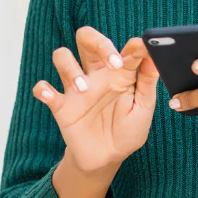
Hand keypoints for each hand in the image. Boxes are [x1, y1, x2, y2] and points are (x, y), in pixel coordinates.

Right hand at [33, 26, 158, 173]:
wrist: (107, 159)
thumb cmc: (128, 130)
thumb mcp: (143, 108)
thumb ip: (148, 82)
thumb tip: (154, 56)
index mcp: (119, 73)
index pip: (123, 48)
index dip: (133, 46)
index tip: (141, 50)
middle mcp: (96, 74)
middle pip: (86, 38)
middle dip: (96, 40)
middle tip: (111, 62)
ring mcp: (76, 88)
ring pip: (62, 55)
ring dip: (70, 67)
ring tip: (84, 89)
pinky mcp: (61, 106)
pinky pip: (43, 89)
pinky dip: (42, 89)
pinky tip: (50, 96)